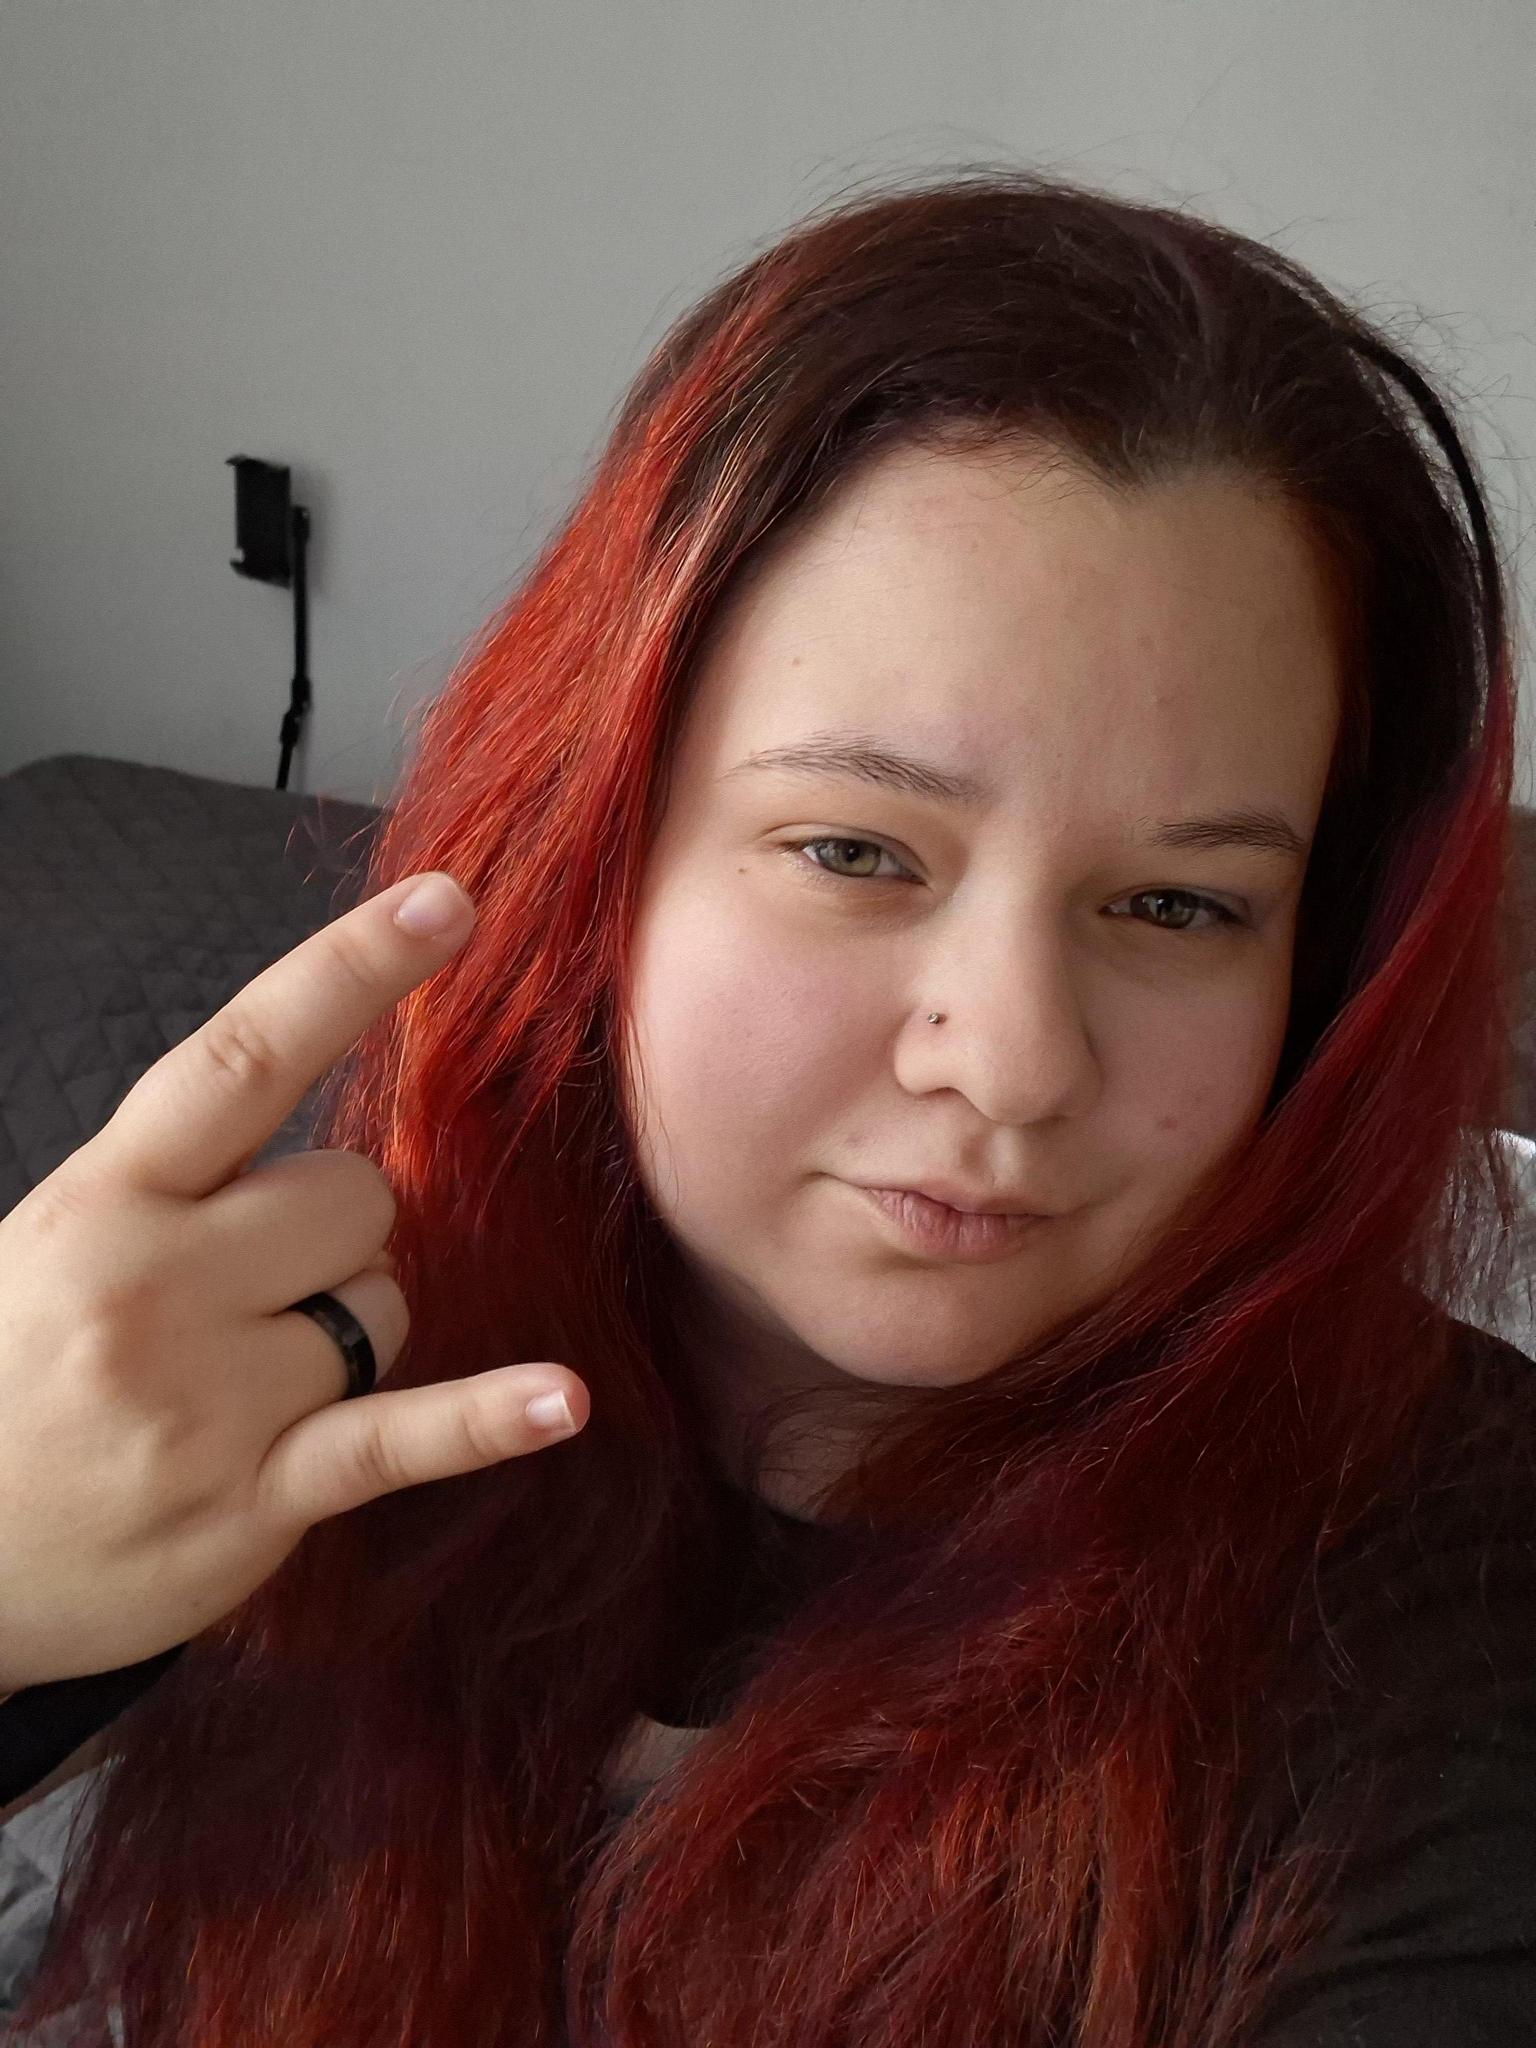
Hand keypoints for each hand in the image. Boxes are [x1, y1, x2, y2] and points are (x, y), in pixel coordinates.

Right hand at [0, 871, 586, 1689]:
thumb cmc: (7, 1380)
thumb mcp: (56, 1242)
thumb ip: (184, 1183)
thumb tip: (342, 1160)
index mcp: (104, 1200)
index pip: (243, 1057)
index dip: (350, 971)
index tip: (445, 900)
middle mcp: (156, 1285)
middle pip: (357, 1196)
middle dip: (345, 1231)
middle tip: (266, 1289)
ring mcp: (207, 1397)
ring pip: (386, 1306)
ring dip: (355, 1333)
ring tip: (252, 1383)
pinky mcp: (251, 1498)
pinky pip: (395, 1438)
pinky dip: (484, 1420)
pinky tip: (558, 1399)